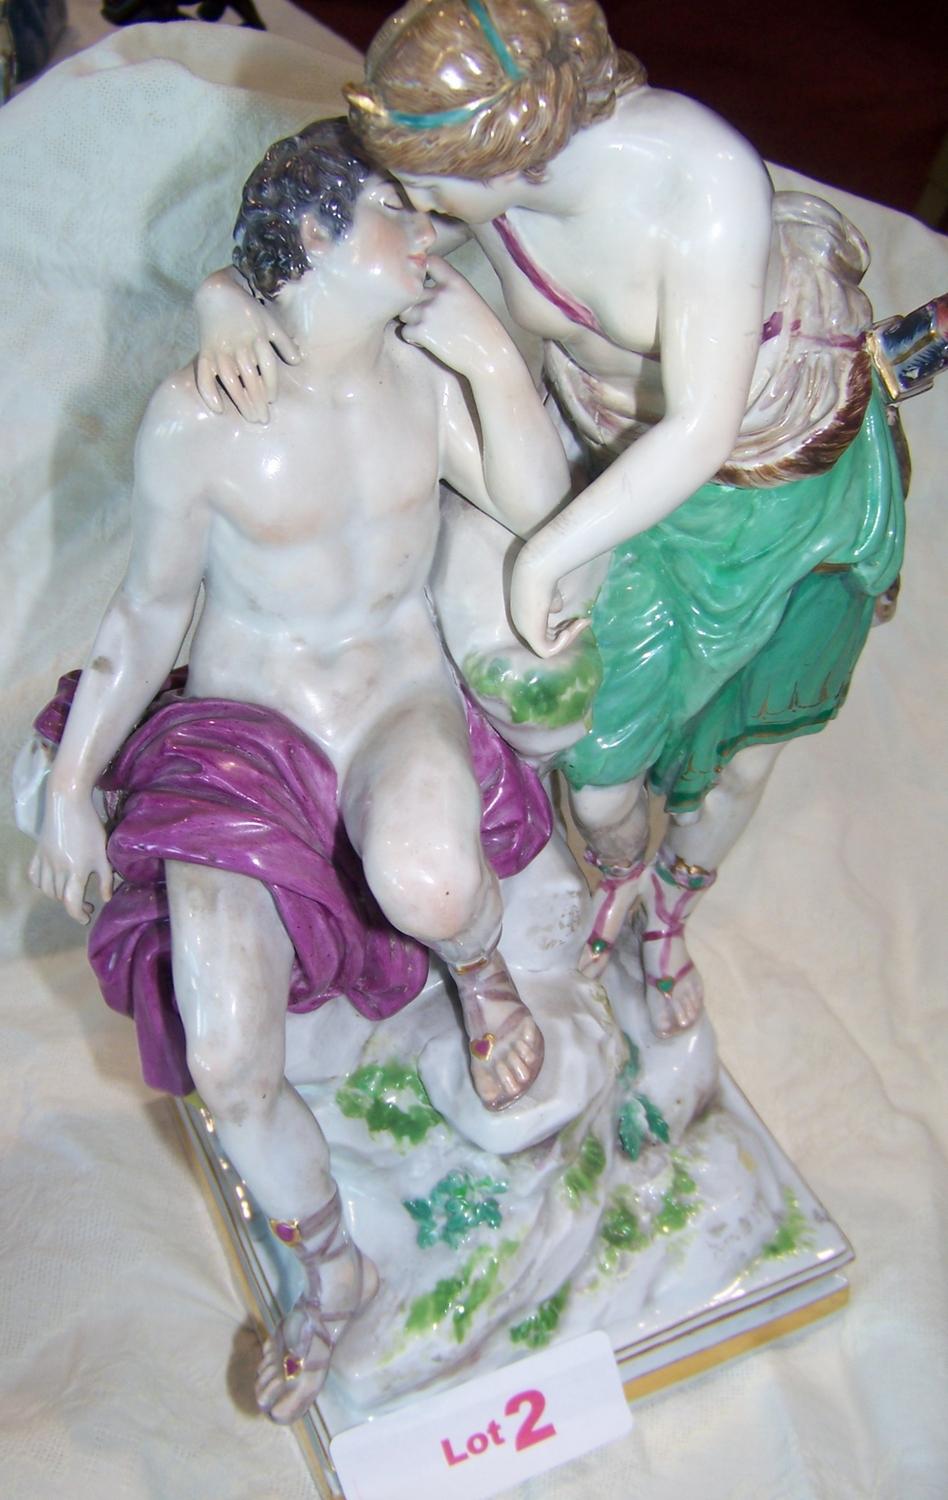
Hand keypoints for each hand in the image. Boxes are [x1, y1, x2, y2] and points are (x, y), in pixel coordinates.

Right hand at [29, 788, 112, 924]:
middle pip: (59, 897)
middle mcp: (56, 871)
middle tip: (86, 902)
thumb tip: (106, 898)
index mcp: (75, 872)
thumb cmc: (89, 827)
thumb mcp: (102, 854)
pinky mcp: (37, 853)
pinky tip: (51, 881)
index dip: (78, 915)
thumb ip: (106, 878)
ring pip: (46, 889)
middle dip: (73, 904)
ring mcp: (44, 862)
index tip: (86, 917)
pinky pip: (34, 876)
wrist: (67, 803)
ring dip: (58, 895)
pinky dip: (41, 884)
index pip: (72, 903)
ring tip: (71, 891)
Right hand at [194, 270, 298, 423]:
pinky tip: (218, 409)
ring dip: (240, 401)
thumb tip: (298, 361)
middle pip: (250, 377)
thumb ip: (283, 342)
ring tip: (250, 417)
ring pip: (230, 380)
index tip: (271, 399)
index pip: (266, 366)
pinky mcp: (205, 353)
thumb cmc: (247, 311)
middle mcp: (238, 346)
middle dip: (258, 400)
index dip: (270, 384)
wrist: (216, 294)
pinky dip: (209, 392)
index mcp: (256, 338)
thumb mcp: (269, 323)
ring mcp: (220, 350)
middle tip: (263, 419)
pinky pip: (204, 375)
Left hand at [398, 257, 509, 378]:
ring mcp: (429, 312)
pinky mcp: (422, 332)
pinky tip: (427, 343)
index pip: (429, 262)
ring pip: (404, 312)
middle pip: (411, 291)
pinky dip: (413, 339)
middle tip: (424, 317)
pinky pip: (405, 332)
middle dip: (414, 303)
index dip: (422, 272)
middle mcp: (440, 293)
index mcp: (455, 282)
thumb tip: (429, 289)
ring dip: (411, 321)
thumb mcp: (472, 300)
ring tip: (426, 331)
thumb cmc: (485, 332)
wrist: (491, 356)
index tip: (424, 284)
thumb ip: (451, 291)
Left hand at [510, 541, 590, 659]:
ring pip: (548, 647)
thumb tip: (556, 610)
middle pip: (547, 640)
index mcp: (524, 614)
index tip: (579, 618)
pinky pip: (546, 651)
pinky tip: (568, 632)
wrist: (538, 569)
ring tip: (581, 622)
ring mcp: (524, 630)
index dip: (563, 627)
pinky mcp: (530, 634)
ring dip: (569, 637)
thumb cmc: (544, 574)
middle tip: (585, 621)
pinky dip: (560, 645)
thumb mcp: (551, 592)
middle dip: (569, 633)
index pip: (544, 630)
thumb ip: (552, 603)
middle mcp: (521, 624)